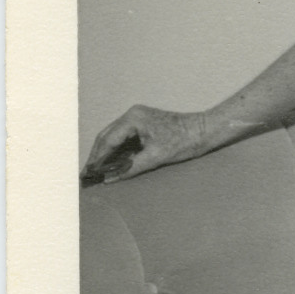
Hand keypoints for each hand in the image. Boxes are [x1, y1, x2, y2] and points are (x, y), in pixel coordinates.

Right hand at [80, 105, 213, 186]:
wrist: (206, 131)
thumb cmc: (185, 141)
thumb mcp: (156, 157)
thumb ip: (131, 167)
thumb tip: (110, 179)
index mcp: (133, 118)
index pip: (107, 140)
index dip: (96, 158)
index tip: (88, 173)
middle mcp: (132, 115)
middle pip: (107, 137)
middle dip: (97, 156)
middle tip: (88, 174)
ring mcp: (138, 118)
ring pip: (114, 137)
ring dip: (106, 154)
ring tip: (97, 171)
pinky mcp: (144, 124)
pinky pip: (125, 138)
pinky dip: (118, 151)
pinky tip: (113, 164)